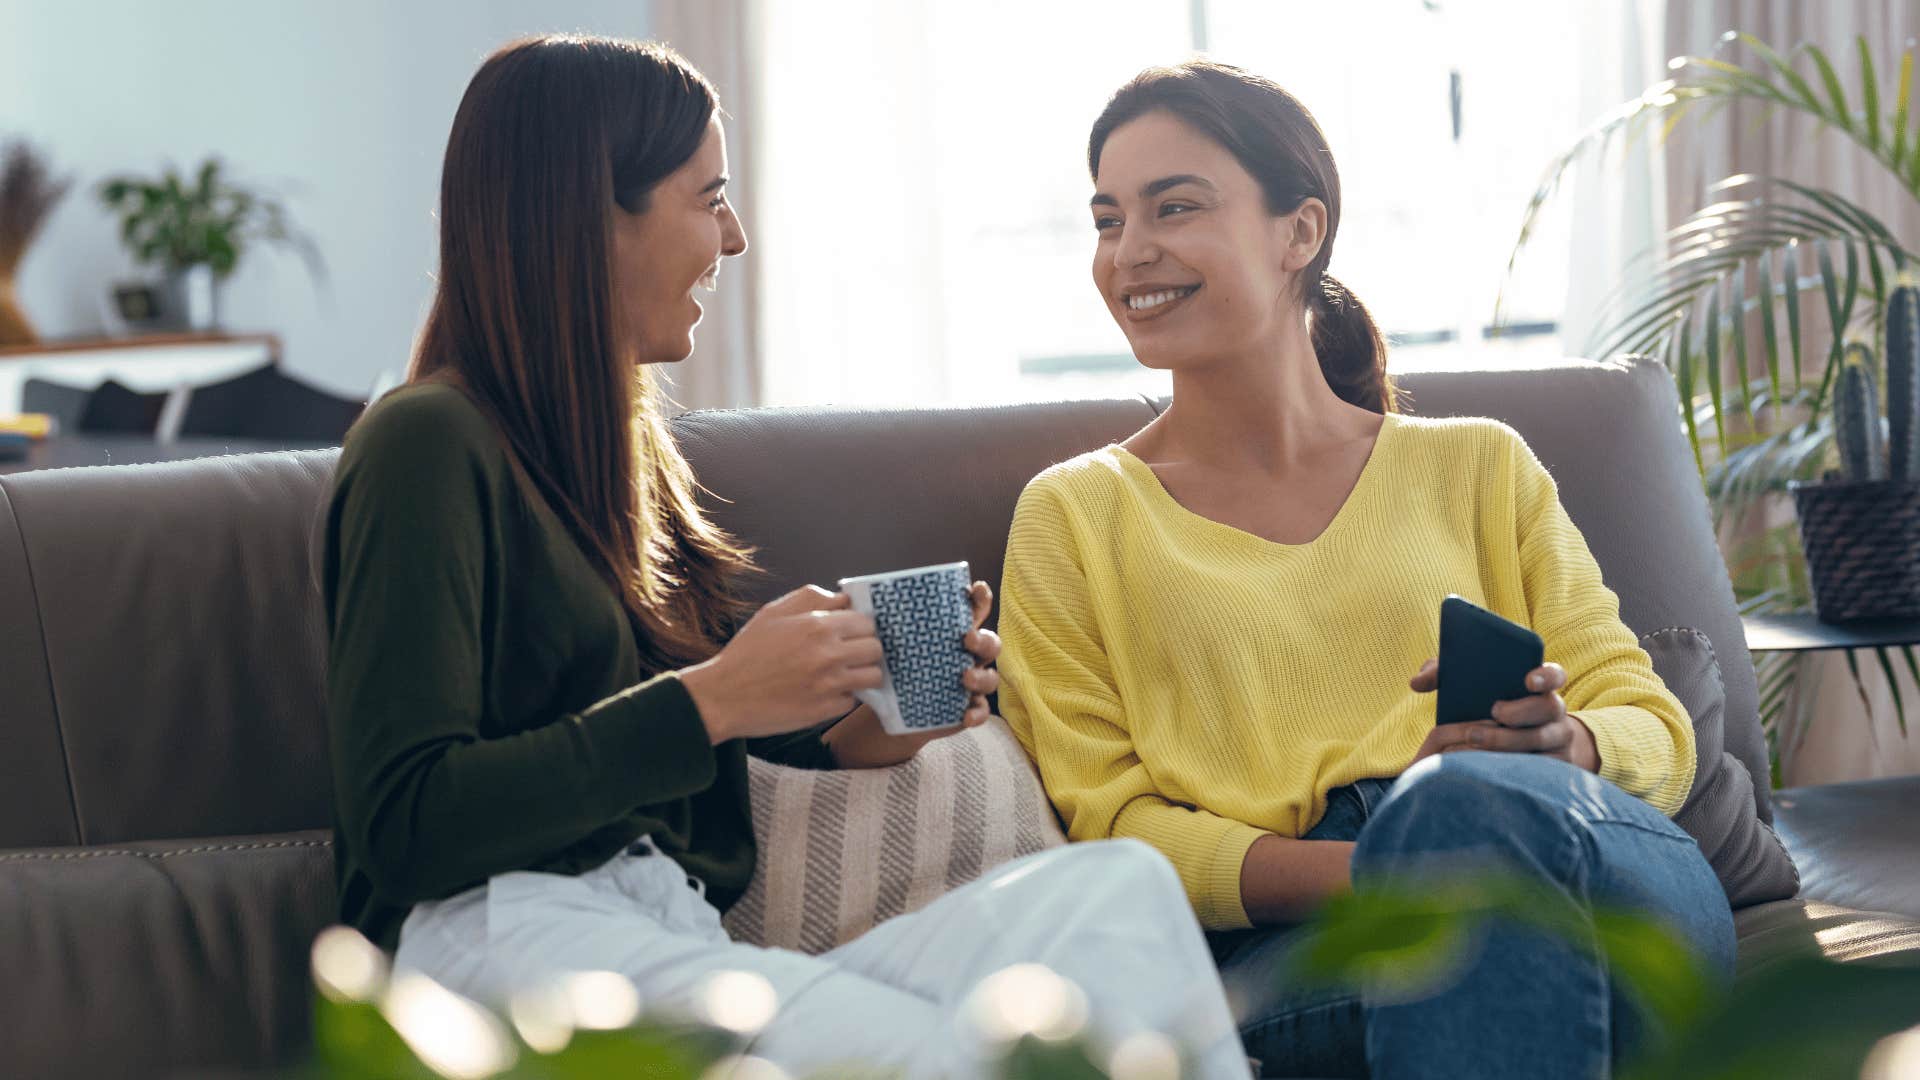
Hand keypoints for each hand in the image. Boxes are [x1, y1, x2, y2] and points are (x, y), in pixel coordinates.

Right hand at [679, 586, 883, 743]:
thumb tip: (843, 598)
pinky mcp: (825, 710)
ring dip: (861, 674)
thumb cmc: (747, 653)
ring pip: (873, 676)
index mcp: (817, 625)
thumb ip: (812, 598)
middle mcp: (828, 654)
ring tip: (841, 674)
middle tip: (847, 655)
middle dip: (865, 650)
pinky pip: (852, 700)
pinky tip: (823, 692)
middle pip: (875, 649)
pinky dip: (842, 697)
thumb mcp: (773, 613)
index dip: (858, 627)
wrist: (724, 697)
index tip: (849, 634)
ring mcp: (829, 685)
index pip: (866, 622)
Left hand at [825, 580, 1001, 768]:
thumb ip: (877, 622)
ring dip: (982, 675)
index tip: (974, 589)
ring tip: (964, 677)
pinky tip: (965, 714)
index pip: (973, 610)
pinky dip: (977, 712)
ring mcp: (968, 683)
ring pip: (990, 677)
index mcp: (949, 633)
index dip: (979, 598)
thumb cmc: (892, 668)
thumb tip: (846, 597)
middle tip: (966, 639)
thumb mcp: (885, 644)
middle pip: (989, 642)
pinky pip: (980, 711)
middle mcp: (965, 656)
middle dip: (983, 639)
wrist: (891, 710)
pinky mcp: (965, 708)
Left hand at [1407, 658, 1599, 771]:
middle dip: (1523, 709)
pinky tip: (1489, 764)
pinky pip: (1541, 768)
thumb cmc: (1490, 708)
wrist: (1521, 744)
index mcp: (1540, 687)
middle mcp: (1555, 712)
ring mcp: (1557, 740)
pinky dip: (1516, 766)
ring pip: (1543, 740)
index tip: (1527, 678)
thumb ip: (1445, 674)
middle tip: (1495, 710)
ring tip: (1475, 737)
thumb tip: (1416, 682)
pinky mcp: (1554, 767)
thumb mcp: (1472, 688)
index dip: (1546, 675)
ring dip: (1510, 740)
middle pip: (1550, 707)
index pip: (1555, 674)